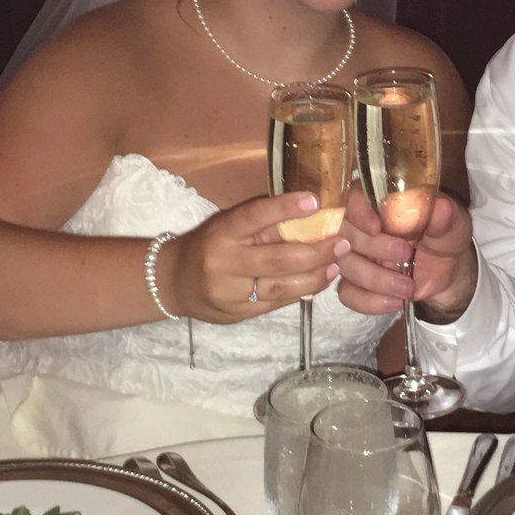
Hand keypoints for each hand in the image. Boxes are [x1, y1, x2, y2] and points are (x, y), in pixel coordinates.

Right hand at [165, 192, 343, 323]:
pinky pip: (277, 303)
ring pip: (282, 287)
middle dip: (316, 252)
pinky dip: (301, 291)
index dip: (285, 208)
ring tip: (336, 264)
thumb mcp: (227, 226)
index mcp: (221, 233)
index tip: (315, 201)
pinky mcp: (237, 313)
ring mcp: (229, 293)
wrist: (173, 282)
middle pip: (278, 259)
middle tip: (341, 242)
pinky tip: (318, 281)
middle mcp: (223, 263)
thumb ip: (262, 223)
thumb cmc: (209, 245)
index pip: (254, 216)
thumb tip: (311, 213)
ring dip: (315, 276)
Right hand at [334, 186, 476, 319]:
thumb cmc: (444, 235)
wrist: (448, 268)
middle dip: (374, 248)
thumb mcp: (452, 223)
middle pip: (344, 234)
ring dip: (376, 279)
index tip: (376, 226)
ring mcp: (355, 255)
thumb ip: (445, 216)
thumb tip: (441, 208)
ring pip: (346, 266)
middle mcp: (360, 226)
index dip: (359, 212)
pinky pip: (348, 294)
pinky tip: (395, 302)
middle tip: (405, 254)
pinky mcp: (357, 283)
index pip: (353, 198)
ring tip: (408, 287)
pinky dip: (370, 301)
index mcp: (379, 202)